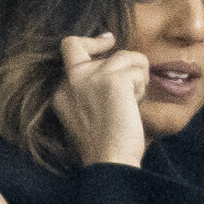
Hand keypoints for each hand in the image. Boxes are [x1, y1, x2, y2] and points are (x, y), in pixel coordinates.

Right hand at [52, 34, 148, 167]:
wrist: (110, 163)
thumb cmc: (106, 147)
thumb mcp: (85, 115)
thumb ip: (90, 90)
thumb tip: (116, 66)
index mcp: (61, 92)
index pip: (70, 48)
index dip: (91, 42)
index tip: (108, 41)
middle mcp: (72, 80)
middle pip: (95, 45)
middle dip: (119, 57)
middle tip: (133, 73)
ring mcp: (90, 77)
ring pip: (124, 56)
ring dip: (136, 77)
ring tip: (133, 103)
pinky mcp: (112, 79)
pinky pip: (137, 67)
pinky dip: (142, 85)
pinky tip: (135, 105)